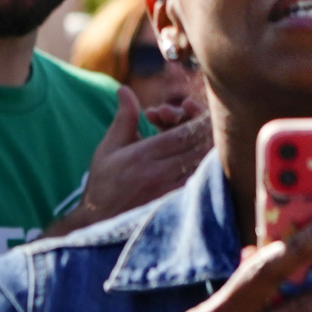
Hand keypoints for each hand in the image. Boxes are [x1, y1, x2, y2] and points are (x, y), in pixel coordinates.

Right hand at [54, 87, 211, 232]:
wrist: (99, 222)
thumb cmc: (104, 182)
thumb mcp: (109, 148)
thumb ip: (124, 118)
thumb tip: (125, 89)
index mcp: (142, 155)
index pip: (182, 133)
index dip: (197, 119)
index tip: (200, 111)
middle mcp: (159, 173)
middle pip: (198, 147)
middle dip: (207, 132)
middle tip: (209, 123)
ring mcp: (170, 191)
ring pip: (204, 166)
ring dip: (211, 151)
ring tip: (212, 139)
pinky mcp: (177, 204)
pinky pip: (203, 183)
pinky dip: (210, 170)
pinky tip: (211, 163)